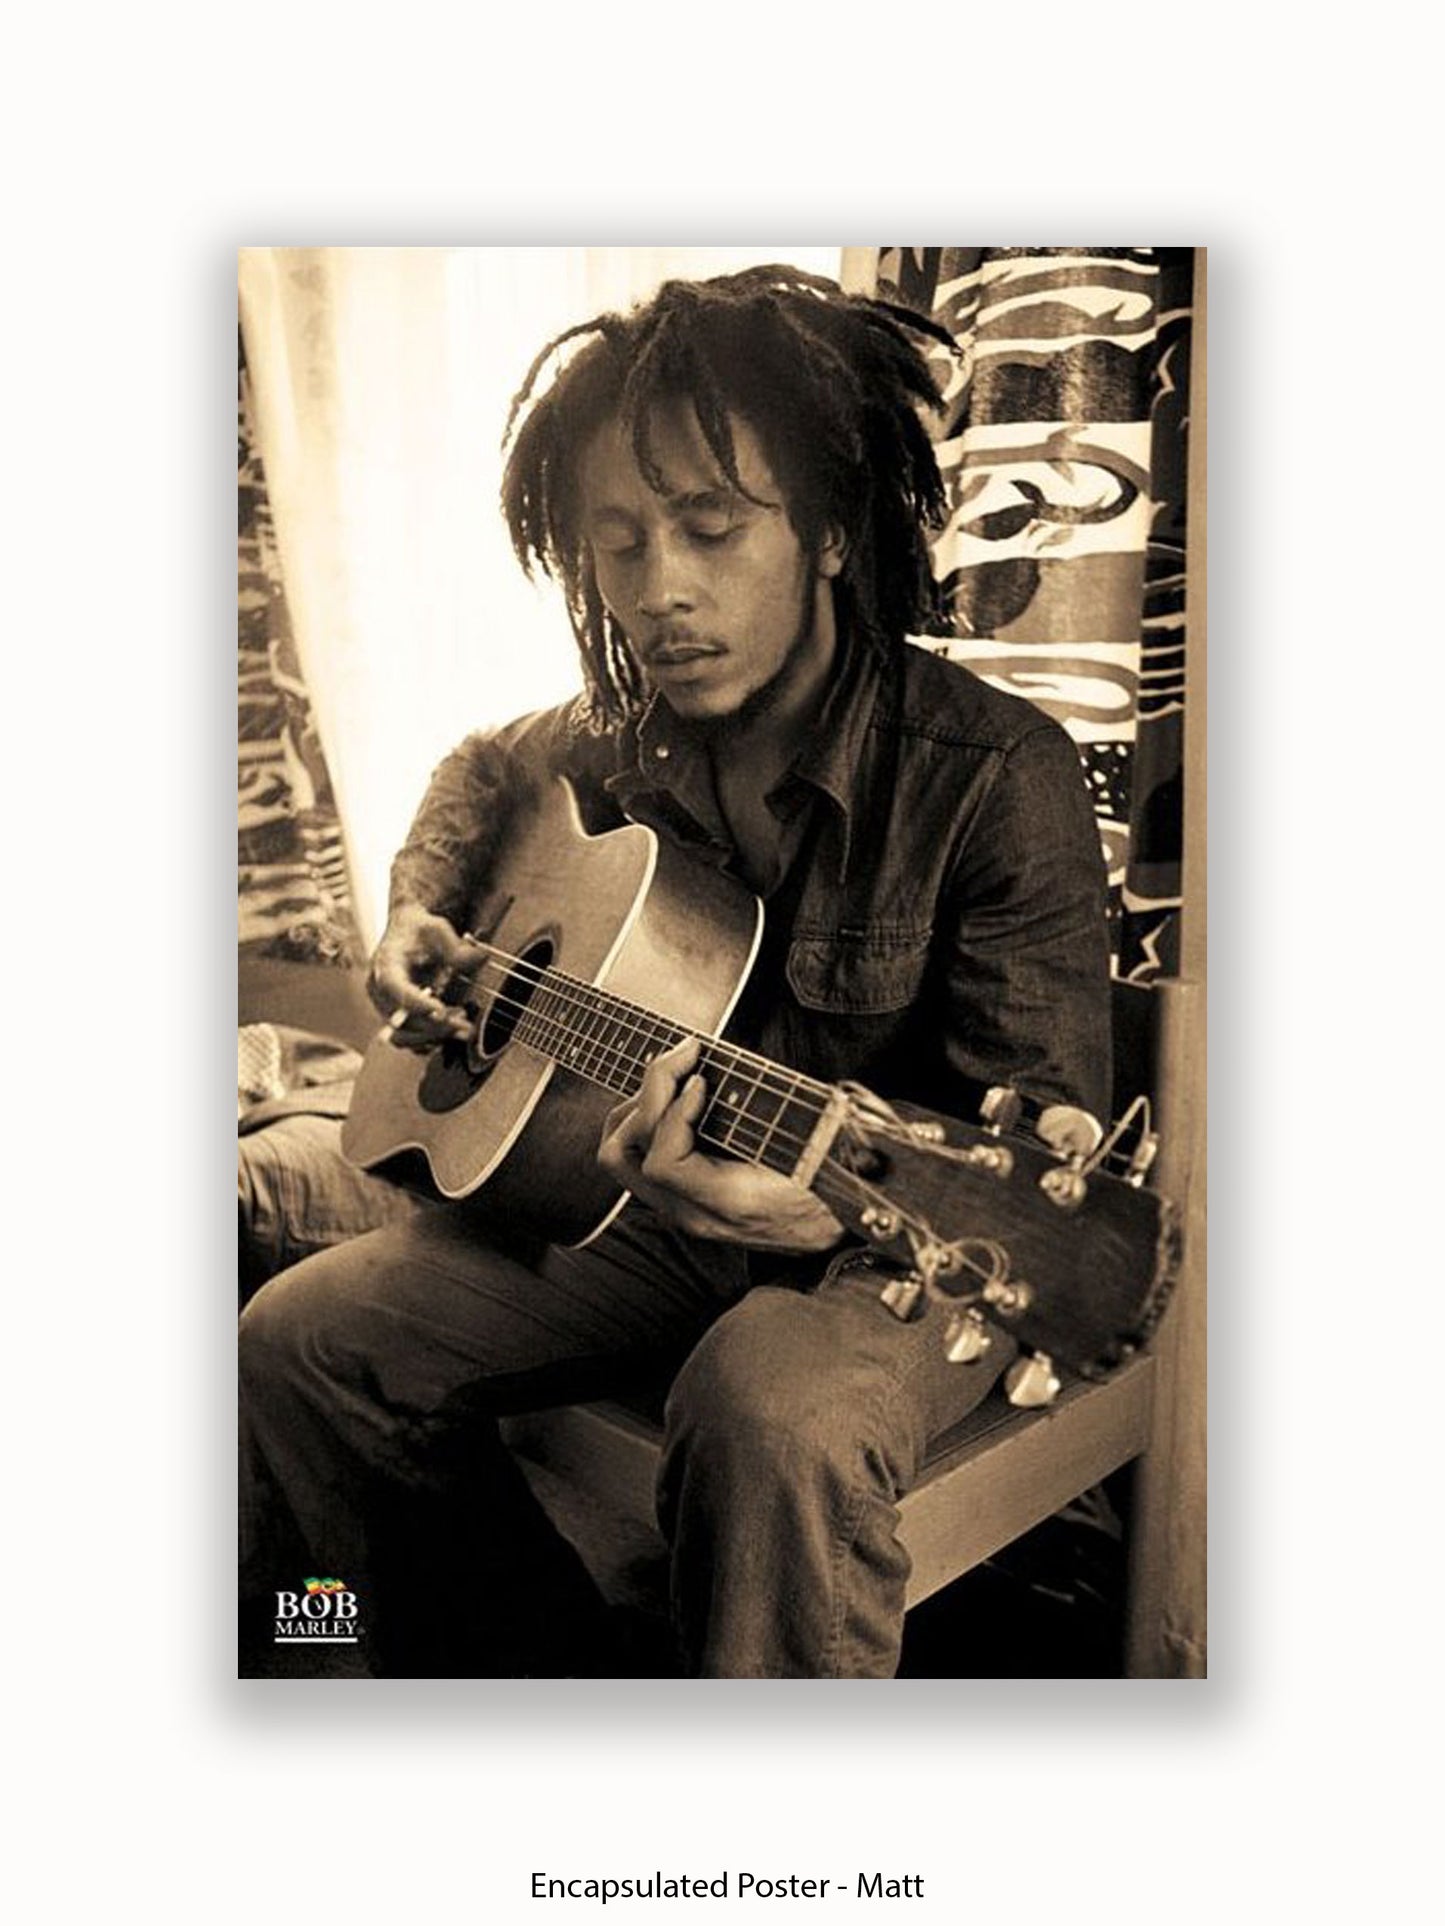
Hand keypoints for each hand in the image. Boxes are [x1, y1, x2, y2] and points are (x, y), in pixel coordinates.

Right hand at [366, 903, 477, 1051]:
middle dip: (434, 1027)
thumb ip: (457, 947)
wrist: (406, 934)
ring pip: (403, 1037)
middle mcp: (379, 991)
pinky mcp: (396, 1020)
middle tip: (465, 1026)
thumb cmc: (419, 931)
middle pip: (401, 1020)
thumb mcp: (438, 929)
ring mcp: (386, 1009)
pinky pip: (410, 1041)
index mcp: (385, 966)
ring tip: (463, 1029)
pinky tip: (453, 1030)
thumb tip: (480, 957)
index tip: (441, 1009)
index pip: (396, 989)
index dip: (417, 1003)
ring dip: (434, 1038)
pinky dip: (431, 1041)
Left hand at [597, 1037, 845, 1251]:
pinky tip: (683, 1095)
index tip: (702, 1079)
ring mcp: (683, 1208)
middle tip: (682, 1064)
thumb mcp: (812, 1147)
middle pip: (621, 1154)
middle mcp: (693, 1212)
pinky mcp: (683, 1197)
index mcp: (725, 1204)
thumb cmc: (831, 1182)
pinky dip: (651, 1118)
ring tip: (677, 1075)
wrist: (844, 1226)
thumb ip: (770, 1113)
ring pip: (621, 1156)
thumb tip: (727, 1072)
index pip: (663, 1162)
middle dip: (643, 1098)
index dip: (674, 1111)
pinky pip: (641, 1156)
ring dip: (639, 1106)